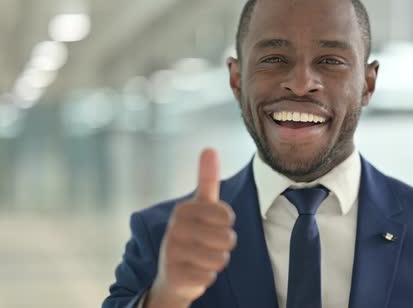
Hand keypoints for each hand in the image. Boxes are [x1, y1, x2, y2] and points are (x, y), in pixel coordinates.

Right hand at [146, 149, 236, 307]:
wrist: (171, 274)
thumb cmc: (192, 236)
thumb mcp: (200, 207)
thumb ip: (206, 180)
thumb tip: (209, 149)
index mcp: (183, 209)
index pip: (227, 217)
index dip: (225, 225)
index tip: (210, 226)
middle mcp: (175, 229)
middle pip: (228, 238)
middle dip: (223, 245)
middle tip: (206, 245)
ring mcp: (172, 253)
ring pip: (221, 259)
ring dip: (216, 262)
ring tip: (201, 259)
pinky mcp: (174, 276)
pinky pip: (210, 276)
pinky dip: (207, 277)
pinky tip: (194, 273)